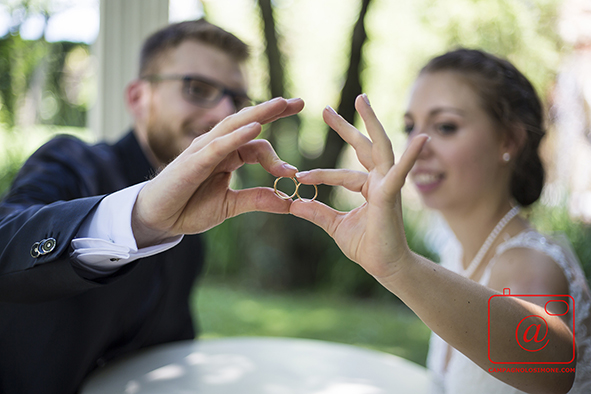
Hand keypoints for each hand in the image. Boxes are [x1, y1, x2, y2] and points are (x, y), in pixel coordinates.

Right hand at [132, 97, 304, 247]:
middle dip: (274, 112)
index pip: (257, 145)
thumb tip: (290, 202)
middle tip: (299, 102)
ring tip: (281, 104)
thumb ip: (258, 200)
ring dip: (259, 114)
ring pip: (234, 126)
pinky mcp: (193, 161)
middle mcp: (217, 147)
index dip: (277, 156)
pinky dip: (237, 136)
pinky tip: (255, 129)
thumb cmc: (189, 207)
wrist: (158, 219)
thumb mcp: (230, 205)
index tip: (294, 174)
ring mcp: (204, 150)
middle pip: (248, 123)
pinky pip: (218, 145)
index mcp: (228, 156)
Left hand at [290, 95, 427, 281]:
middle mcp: (380, 181)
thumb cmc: (367, 247)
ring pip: (380, 147)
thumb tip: (293, 203)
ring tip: (361, 99)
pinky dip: (411, 156)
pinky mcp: (392, 195)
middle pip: (362, 147)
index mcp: (368, 187)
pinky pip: (399, 173)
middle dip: (346, 127)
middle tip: (325, 109)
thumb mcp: (335, 226)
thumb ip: (317, 212)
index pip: (341, 174)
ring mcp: (389, 185)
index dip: (319, 175)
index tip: (298, 176)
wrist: (387, 267)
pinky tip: (422, 138)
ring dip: (371, 123)